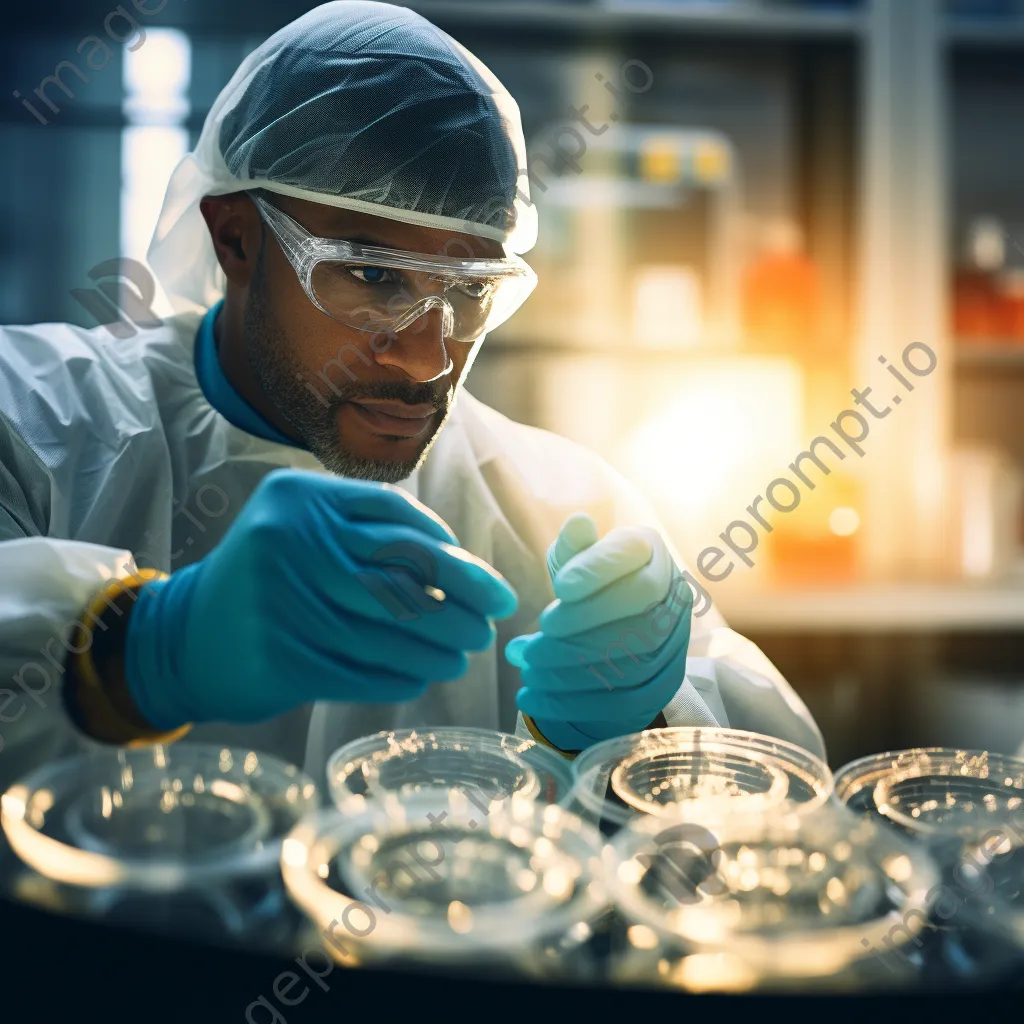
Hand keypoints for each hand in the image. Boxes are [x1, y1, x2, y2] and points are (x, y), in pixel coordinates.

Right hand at [124, 469, 517, 728]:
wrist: (181, 639)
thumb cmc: (268, 580)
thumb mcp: (305, 531)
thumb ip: (369, 535)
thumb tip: (465, 572)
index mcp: (301, 497)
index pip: (398, 518)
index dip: (454, 554)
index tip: (491, 585)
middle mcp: (288, 539)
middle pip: (400, 571)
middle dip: (460, 601)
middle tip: (491, 623)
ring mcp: (281, 599)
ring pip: (388, 626)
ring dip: (438, 645)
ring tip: (463, 653)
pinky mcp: (279, 656)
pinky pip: (362, 668)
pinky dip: (401, 675)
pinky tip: (423, 677)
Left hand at [506, 512, 691, 749]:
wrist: (612, 623)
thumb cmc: (588, 581)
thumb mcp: (576, 558)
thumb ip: (576, 546)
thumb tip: (578, 524)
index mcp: (651, 553)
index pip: (633, 558)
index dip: (597, 571)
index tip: (560, 587)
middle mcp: (673, 596)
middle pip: (638, 620)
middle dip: (579, 635)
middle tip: (529, 647)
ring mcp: (675, 644)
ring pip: (632, 666)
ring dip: (571, 674)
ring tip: (526, 674)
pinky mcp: (664, 683)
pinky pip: (625, 703)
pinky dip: (574, 706)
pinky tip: (535, 701)